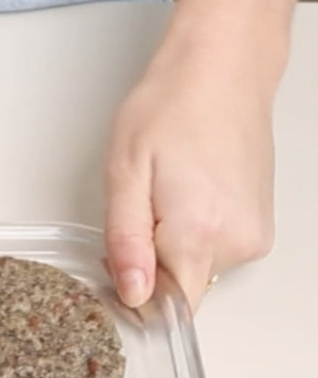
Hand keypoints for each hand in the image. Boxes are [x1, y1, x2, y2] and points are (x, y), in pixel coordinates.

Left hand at [103, 18, 277, 311]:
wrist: (222, 68)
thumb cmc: (171, 107)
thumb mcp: (125, 175)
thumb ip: (127, 242)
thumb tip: (133, 295)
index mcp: (200, 232)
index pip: (171, 308)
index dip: (137, 295)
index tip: (119, 265)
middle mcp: (236, 241)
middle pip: (179, 287)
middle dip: (148, 262)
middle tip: (138, 209)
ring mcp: (253, 235)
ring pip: (195, 268)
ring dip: (169, 244)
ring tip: (166, 191)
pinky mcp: (258, 225)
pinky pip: (213, 250)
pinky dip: (192, 233)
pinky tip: (187, 192)